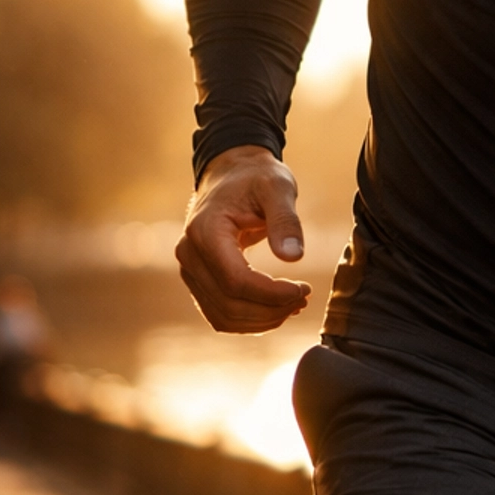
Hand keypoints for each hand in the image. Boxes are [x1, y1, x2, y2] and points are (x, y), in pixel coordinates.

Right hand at [176, 145, 310, 333]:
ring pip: (223, 317)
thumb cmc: (256, 178)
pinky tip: (277, 307)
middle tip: (304, 297)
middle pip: (228, 304)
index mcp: (205, 231)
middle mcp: (189, 254)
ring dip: (262, 320)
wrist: (233, 174)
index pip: (235, 280)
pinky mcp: (198, 280)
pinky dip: (250, 319)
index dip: (271, 294)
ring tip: (295, 304)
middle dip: (271, 310)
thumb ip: (286, 220)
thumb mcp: (278, 188)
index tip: (303, 289)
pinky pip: (220, 314)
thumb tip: (294, 257)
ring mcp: (190, 270)